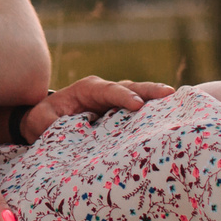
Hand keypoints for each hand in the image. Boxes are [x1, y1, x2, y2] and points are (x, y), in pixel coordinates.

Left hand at [14, 75, 171, 145]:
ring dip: (156, 99)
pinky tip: (170, 117)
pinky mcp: (120, 112)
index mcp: (87, 89)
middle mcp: (104, 91)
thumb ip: (54, 125)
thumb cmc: (43, 119)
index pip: (109, 90)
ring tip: (177, 102)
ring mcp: (114, 101)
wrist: (43, 120)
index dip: (123, 96)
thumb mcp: (43, 121)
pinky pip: (138, 110)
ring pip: (138, 96)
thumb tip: (66, 133)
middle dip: (149, 90)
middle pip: (130, 87)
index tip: (138, 105)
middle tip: (169, 93)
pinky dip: (153, 112)